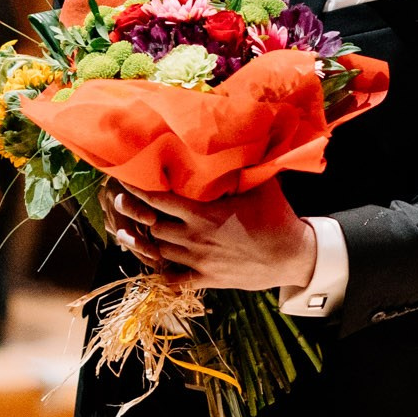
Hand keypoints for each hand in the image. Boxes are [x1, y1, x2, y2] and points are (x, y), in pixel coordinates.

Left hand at [109, 186, 316, 291]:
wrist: (293, 256)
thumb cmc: (277, 216)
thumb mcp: (260, 184)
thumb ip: (242, 166)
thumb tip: (238, 136)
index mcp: (202, 213)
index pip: (157, 200)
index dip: (137, 190)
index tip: (124, 182)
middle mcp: (194, 238)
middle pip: (152, 227)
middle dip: (142, 217)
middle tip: (135, 206)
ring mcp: (198, 261)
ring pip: (159, 252)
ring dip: (153, 241)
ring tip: (148, 231)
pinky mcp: (206, 279)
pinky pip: (173, 280)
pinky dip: (164, 272)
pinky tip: (162, 263)